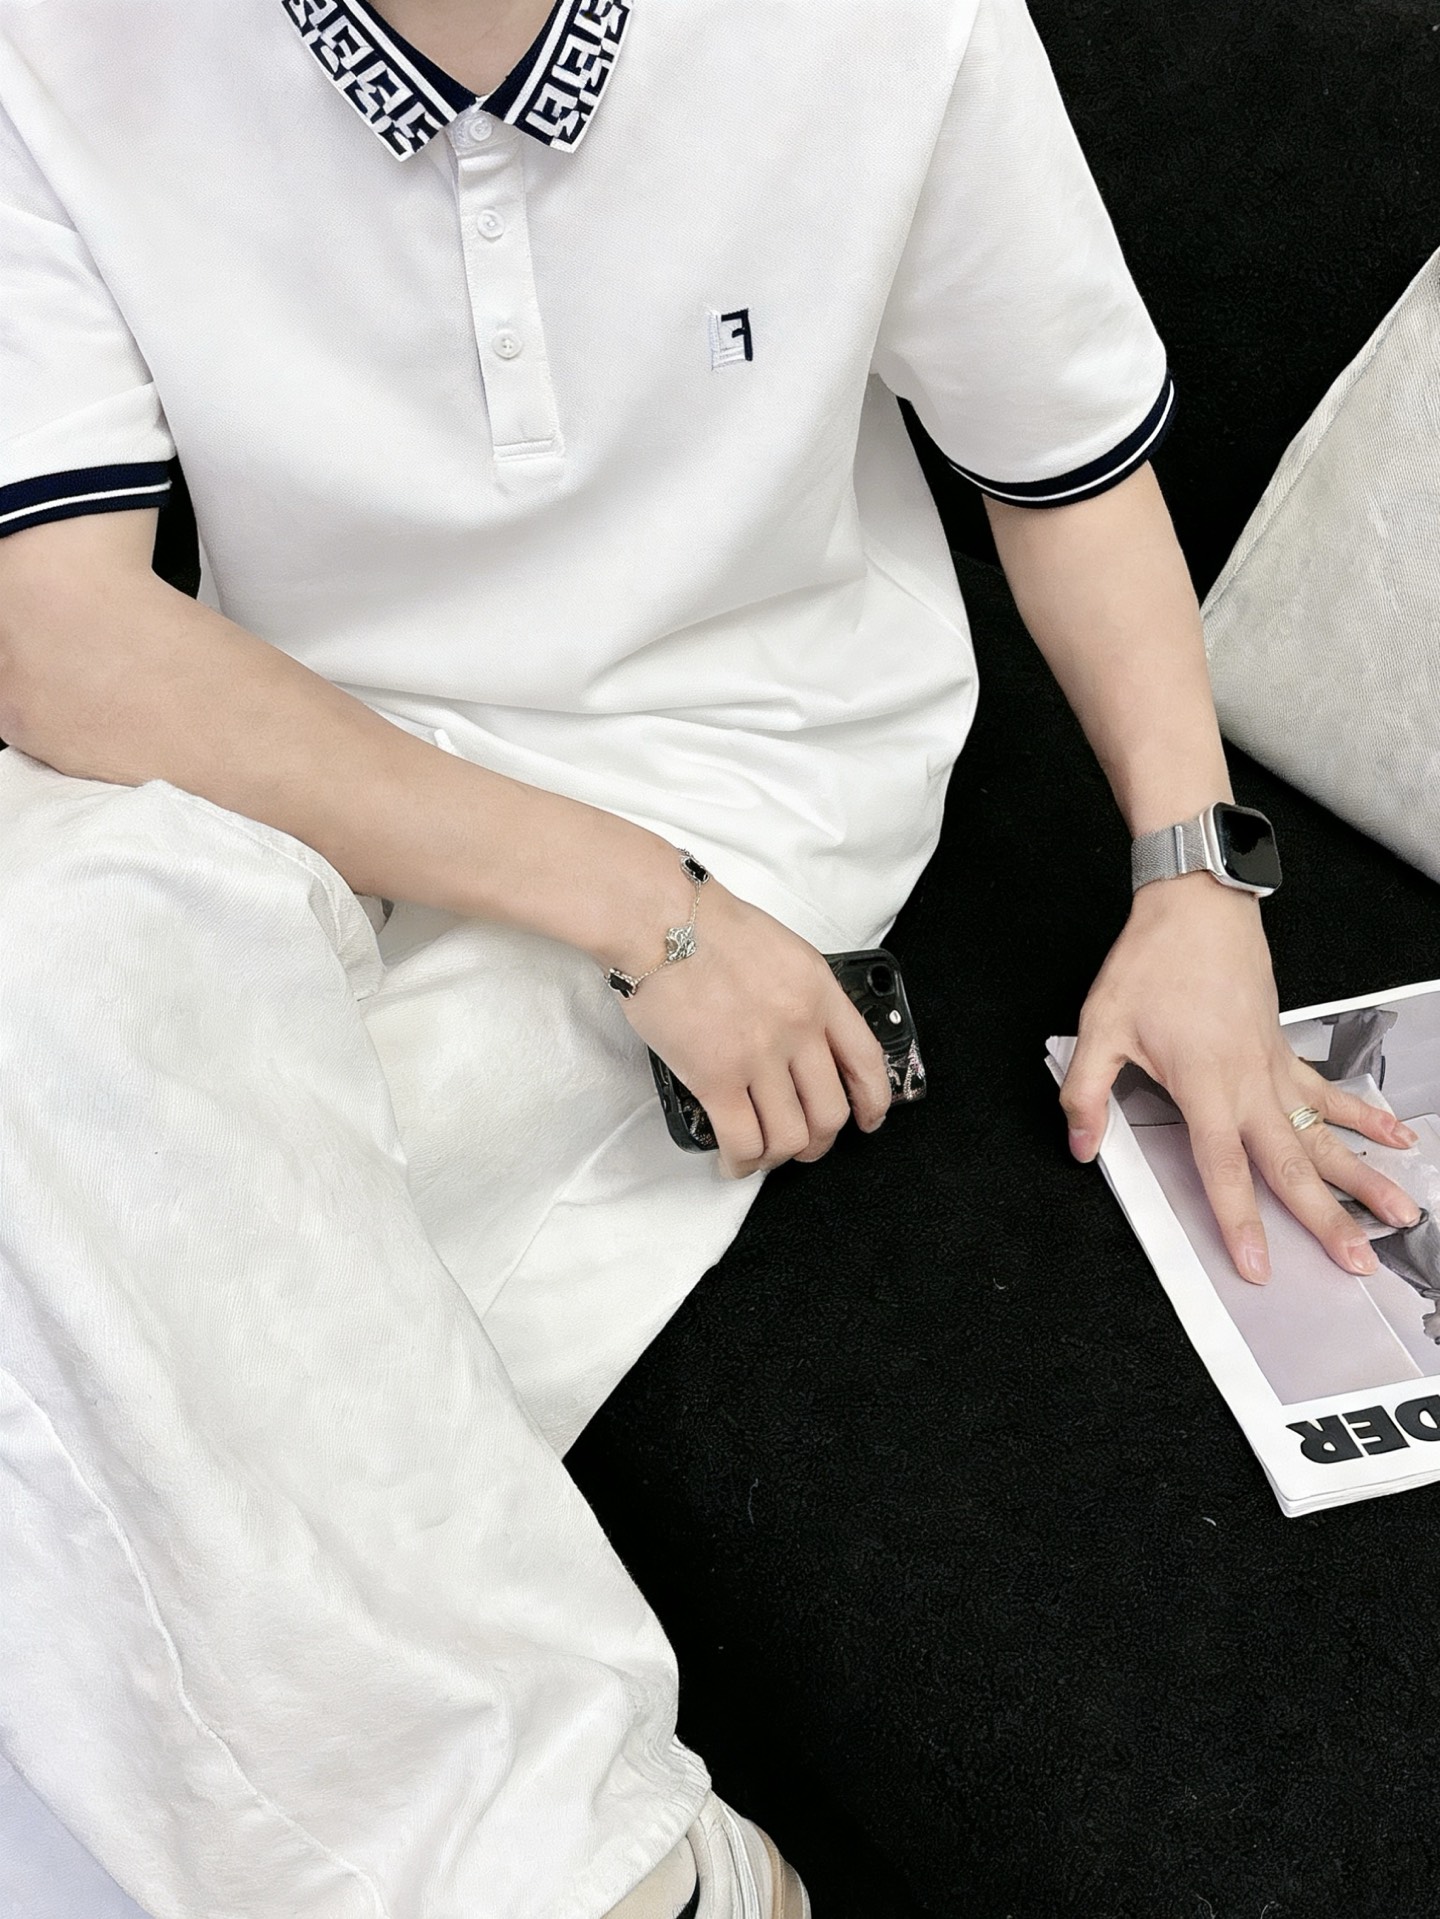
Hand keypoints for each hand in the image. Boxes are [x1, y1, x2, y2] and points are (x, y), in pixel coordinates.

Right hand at [617, 879, 891, 1177]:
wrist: (658, 919)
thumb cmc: (704, 923)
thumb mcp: (781, 950)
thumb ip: (801, 994)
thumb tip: (800, 1039)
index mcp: (819, 992)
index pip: (866, 1061)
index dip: (873, 1101)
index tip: (868, 1118)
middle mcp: (799, 1028)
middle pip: (831, 1112)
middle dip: (820, 1142)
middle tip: (802, 1144)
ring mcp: (760, 1056)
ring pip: (791, 1136)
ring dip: (778, 1156)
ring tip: (760, 1154)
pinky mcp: (715, 1077)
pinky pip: (744, 1141)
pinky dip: (741, 1163)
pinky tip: (731, 1161)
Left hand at [1059, 871, 1423, 1283]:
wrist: (1195, 906)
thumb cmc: (1152, 962)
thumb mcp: (1099, 1026)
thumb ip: (1085, 1092)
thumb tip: (1080, 1145)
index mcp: (1204, 1084)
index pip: (1223, 1167)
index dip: (1239, 1219)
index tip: (1257, 1264)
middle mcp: (1249, 1082)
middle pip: (1293, 1163)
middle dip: (1327, 1218)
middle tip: (1357, 1262)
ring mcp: (1274, 1066)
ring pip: (1325, 1132)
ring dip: (1364, 1175)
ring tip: (1401, 1212)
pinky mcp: (1285, 1049)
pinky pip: (1330, 1091)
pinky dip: (1365, 1115)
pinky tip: (1396, 1137)